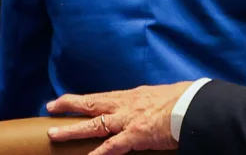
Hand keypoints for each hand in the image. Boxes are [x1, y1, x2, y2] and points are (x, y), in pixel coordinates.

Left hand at [46, 82, 191, 154]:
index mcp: (133, 96)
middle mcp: (125, 105)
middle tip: (50, 106)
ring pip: (93, 124)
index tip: (68, 100)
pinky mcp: (135, 135)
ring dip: (72, 130)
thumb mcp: (162, 96)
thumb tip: (150, 107)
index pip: (102, 97)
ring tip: (54, 134)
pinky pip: (112, 146)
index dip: (84, 99)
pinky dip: (98, 153)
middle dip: (69, 104)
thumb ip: (150, 102)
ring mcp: (128, 120)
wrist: (194, 105)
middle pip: (91, 103)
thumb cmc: (184, 99)